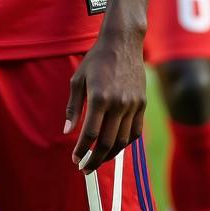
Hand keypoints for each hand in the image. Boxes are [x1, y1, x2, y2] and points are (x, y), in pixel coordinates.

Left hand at [64, 31, 145, 173]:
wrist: (122, 42)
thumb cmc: (96, 59)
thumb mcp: (78, 79)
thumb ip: (73, 107)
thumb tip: (67, 132)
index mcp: (99, 97)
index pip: (90, 134)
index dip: (82, 150)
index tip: (75, 159)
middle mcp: (118, 103)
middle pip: (107, 143)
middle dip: (94, 160)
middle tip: (85, 168)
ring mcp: (133, 104)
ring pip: (123, 141)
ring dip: (110, 155)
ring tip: (98, 160)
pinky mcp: (142, 103)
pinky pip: (135, 132)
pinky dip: (125, 143)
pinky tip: (115, 147)